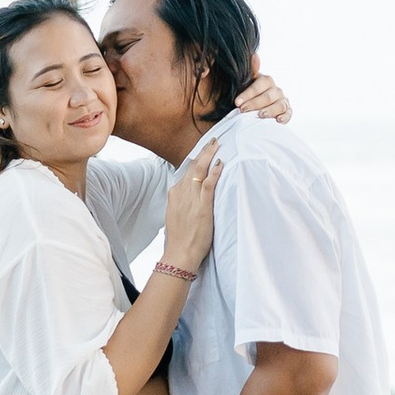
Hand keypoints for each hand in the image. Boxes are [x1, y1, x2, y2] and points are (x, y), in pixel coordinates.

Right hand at [161, 141, 221, 277]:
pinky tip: (220, 163)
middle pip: (193, 167)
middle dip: (203, 152)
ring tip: (216, 145)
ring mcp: (191, 199)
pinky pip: (208, 184)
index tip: (203, 153)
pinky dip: (214, 172)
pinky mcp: (202, 206)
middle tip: (212, 141)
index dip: (196, 161)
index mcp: (174, 194)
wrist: (179, 253)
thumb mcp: (176, 215)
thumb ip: (183, 203)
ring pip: (200, 171)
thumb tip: (189, 197)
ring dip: (209, 156)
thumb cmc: (180, 239)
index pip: (186, 172)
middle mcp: (181, 193)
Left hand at [233, 70, 290, 123]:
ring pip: (280, 105)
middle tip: (243, 110)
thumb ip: (249, 73)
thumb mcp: (244, 85)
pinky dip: (285, 117)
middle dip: (254, 104)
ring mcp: (282, 100)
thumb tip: (254, 56)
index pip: (259, 85)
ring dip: (270, 110)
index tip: (237, 102)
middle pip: (268, 96)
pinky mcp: (287, 111)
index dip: (248, 94)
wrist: (254, 108)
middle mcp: (275, 90)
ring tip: (260, 115)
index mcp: (266, 80)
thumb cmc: (247, 97)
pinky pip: (288, 113)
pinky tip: (278, 120)